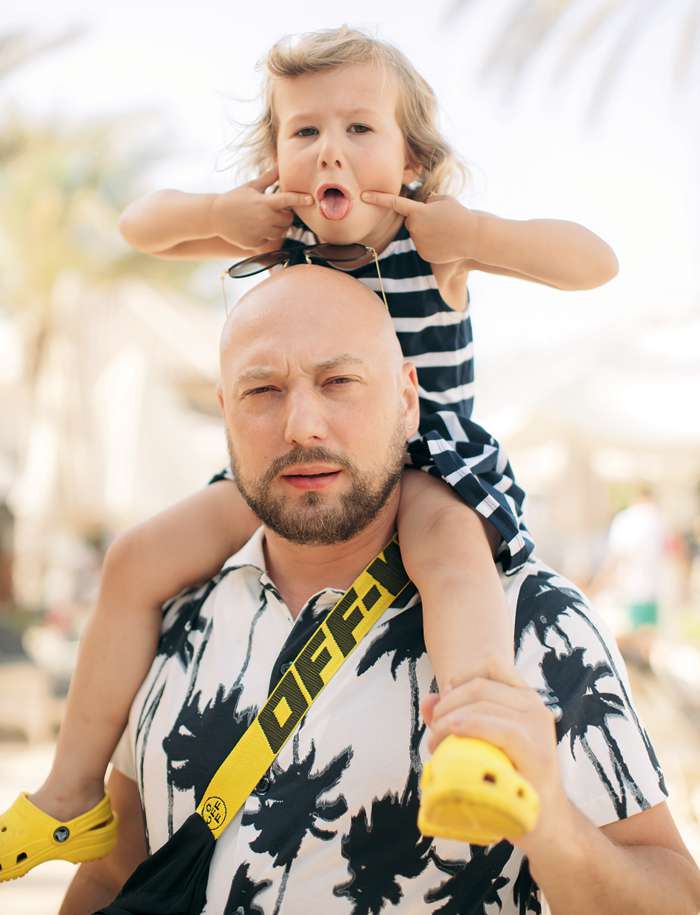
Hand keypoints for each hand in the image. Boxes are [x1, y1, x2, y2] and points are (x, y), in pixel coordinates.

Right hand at [211, 166, 312, 250]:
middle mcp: (264, 218)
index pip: (287, 200)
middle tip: (275, 211)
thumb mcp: (251, 186)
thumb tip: (280, 164)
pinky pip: (268, 241)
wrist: (215, 216)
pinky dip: (265, 235)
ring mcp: (260, 232)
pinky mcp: (255, 243)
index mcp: (265, 202)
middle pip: (288, 220)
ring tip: (264, 219)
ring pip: (280, 232)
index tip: (311, 199)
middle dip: (285, 215)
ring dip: (277, 226)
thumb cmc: (235, 198)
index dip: (300, 199)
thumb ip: (269, 178)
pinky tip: (254, 228)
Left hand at [360, 191, 478, 263]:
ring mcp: (418, 242)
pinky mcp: (423, 254)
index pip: (394, 202)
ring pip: (418, 234)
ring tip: (445, 231)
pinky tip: (444, 243)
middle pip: (411, 220)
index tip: (363, 195)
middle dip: (422, 219)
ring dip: (428, 231)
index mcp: (417, 211)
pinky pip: (423, 246)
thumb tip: (422, 207)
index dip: (377, 198)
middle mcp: (414, 227)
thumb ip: (428, 202)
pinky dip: (432, 244)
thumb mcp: (444, 200)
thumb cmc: (459, 215)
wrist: (472, 237)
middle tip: (440, 220)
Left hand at [421, 656, 570, 849]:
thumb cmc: (508, 778)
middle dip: (447, 705)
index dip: (461, 677)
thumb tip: (428, 700)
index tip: (445, 703)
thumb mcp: (480, 742)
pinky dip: (471, 726)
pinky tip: (454, 734)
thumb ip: (454, 718)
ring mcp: (538, 727)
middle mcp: (535, 705)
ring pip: (483, 703)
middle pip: (479, 686)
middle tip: (433, 733)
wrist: (544, 821)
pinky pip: (500, 728)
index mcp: (524, 697)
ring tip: (436, 745)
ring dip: (448, 720)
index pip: (491, 665)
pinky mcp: (536, 752)